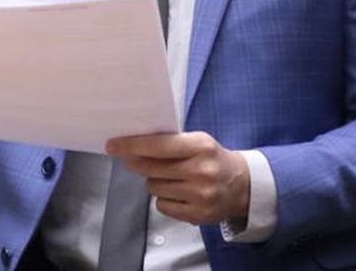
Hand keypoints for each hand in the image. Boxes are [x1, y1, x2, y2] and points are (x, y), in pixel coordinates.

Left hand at [105, 131, 249, 225]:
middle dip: (137, 163)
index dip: (132, 145)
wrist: (242, 186)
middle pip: (151, 168)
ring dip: (154, 181)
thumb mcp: (198, 142)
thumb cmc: (212, 159)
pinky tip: (178, 192)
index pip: (158, 146)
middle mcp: (202, 171)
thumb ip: (170, 142)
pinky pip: (162, 205)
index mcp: (201, 146)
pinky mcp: (197, 214)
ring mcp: (200, 195)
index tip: (113, 145)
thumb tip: (132, 145)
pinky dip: (164, 198)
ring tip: (170, 177)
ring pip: (154, 187)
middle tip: (131, 159)